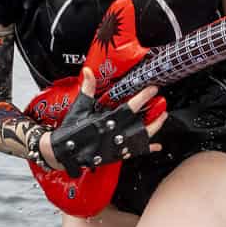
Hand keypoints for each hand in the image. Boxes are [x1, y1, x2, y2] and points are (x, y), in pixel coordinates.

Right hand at [45, 70, 165, 175]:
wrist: (63, 152)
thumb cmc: (70, 129)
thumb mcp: (79, 107)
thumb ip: (87, 89)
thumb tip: (88, 71)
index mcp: (107, 121)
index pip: (131, 107)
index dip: (144, 97)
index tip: (153, 89)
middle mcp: (115, 134)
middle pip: (142, 125)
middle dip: (155, 116)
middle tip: (163, 106)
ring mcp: (117, 146)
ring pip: (142, 138)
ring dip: (154, 129)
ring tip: (162, 119)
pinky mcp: (116, 155)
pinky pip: (136, 152)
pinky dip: (147, 148)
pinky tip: (156, 146)